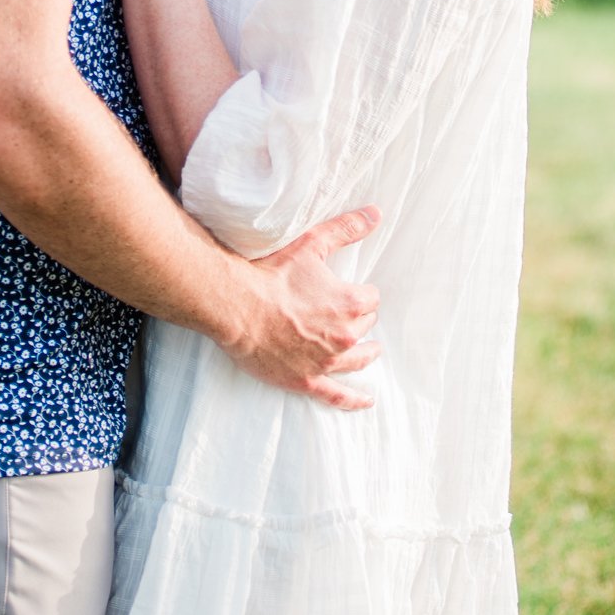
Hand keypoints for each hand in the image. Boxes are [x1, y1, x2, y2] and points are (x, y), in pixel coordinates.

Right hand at [221, 206, 382, 411]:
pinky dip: (354, 400)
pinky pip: (338, 395)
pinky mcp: (308, 381)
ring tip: (372, 351)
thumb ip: (346, 229)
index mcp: (349, 304)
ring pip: (359, 359)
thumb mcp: (312, 244)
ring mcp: (327, 362)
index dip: (361, 294)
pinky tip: (366, 400)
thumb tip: (376, 213)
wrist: (237, 306)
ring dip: (366, 352)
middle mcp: (344, 335)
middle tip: (346, 314)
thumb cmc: (272, 274)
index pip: (371, 299)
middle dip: (358, 319)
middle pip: (365, 327)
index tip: (352, 291)